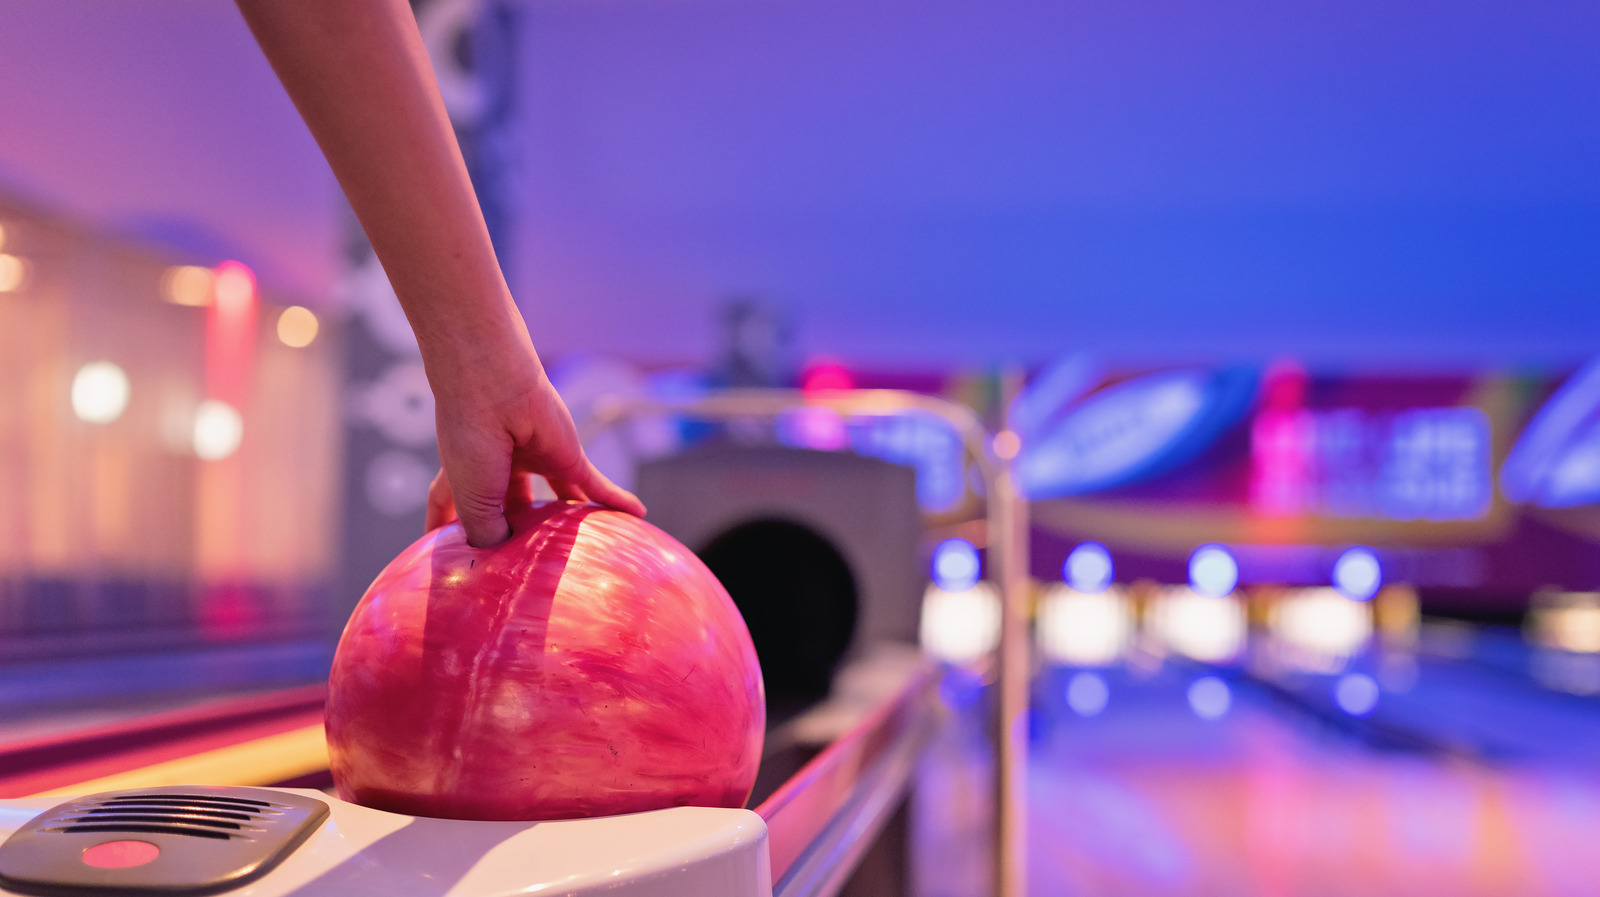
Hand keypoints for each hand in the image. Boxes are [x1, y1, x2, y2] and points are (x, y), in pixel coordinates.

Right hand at [422, 332, 644, 546]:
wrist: (495, 391)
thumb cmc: (471, 445)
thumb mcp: (472, 504)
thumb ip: (488, 537)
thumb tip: (509, 558)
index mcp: (463, 478)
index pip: (452, 509)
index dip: (448, 529)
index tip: (450, 554)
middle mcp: (500, 470)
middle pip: (513, 511)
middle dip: (520, 535)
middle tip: (528, 569)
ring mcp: (536, 462)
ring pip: (557, 502)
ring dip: (567, 524)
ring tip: (579, 551)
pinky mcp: (568, 456)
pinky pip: (597, 485)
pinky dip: (616, 500)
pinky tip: (637, 515)